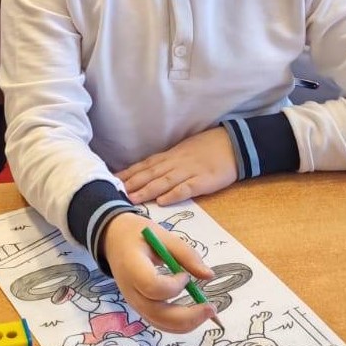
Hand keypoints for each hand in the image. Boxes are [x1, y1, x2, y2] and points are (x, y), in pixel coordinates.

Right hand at [100, 213, 215, 332]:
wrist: (113, 238)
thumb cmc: (138, 234)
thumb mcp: (162, 235)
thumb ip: (185, 254)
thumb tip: (209, 276)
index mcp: (132, 266)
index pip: (152, 286)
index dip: (173, 286)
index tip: (185, 275)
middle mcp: (130, 290)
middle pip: (157, 314)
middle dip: (188, 316)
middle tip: (211, 308)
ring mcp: (134, 302)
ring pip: (160, 323)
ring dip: (186, 323)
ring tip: (207, 312)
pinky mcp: (140, 307)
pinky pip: (159, 322)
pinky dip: (179, 323)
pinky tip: (195, 313)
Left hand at [118, 126, 237, 204]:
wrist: (233, 143)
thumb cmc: (208, 147)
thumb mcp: (183, 151)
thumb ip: (167, 161)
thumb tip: (149, 170)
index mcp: (170, 156)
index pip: (144, 165)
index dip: (128, 173)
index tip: (112, 180)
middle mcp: (175, 163)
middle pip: (150, 174)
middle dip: (132, 183)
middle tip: (114, 192)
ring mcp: (189, 171)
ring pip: (163, 181)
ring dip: (146, 190)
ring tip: (132, 199)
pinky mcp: (203, 181)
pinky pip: (186, 188)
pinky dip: (173, 194)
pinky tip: (162, 201)